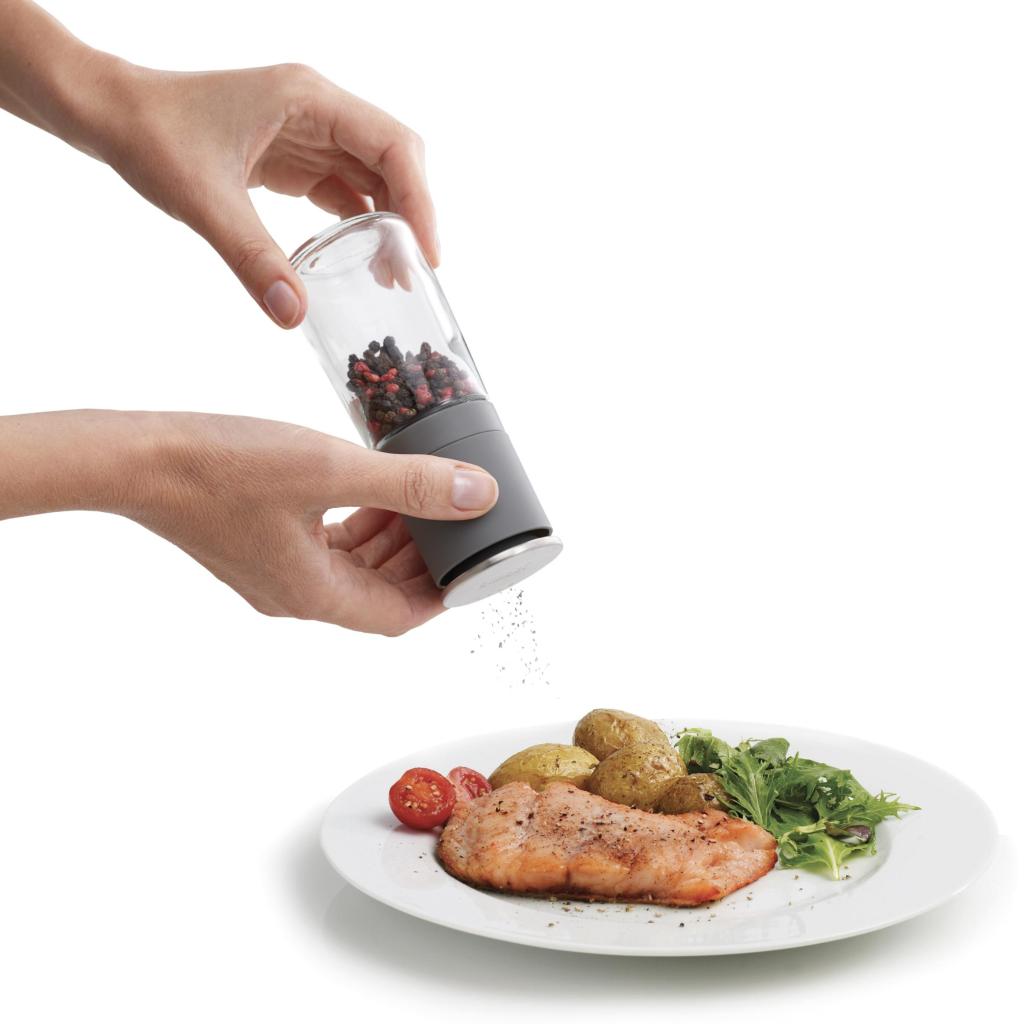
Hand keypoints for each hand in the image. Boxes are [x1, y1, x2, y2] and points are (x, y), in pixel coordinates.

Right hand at [0, 411, 497, 634]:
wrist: (137, 458)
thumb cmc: (223, 466)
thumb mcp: (331, 470)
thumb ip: (410, 484)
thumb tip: (478, 495)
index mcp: (314, 594)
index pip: (399, 616)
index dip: (443, 594)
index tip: (472, 563)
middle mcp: (295, 594)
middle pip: (378, 592)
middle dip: (421, 560)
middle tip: (453, 520)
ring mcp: (274, 570)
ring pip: (352, 567)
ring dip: (390, 539)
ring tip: (419, 497)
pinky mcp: (259, 544)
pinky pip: (324, 546)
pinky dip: (356, 524)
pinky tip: (371, 490)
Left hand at [91, 61, 436, 327]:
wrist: (108, 113)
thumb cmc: (150, 135)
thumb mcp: (204, 201)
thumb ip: (252, 259)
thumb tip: (293, 317)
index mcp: (308, 100)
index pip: (394, 146)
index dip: (421, 200)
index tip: (428, 254)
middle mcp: (317, 110)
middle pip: (393, 162)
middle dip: (410, 217)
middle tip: (411, 275)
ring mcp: (307, 132)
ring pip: (373, 177)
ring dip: (388, 224)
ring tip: (390, 276)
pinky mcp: (293, 155)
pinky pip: (343, 189)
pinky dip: (358, 224)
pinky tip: (359, 259)